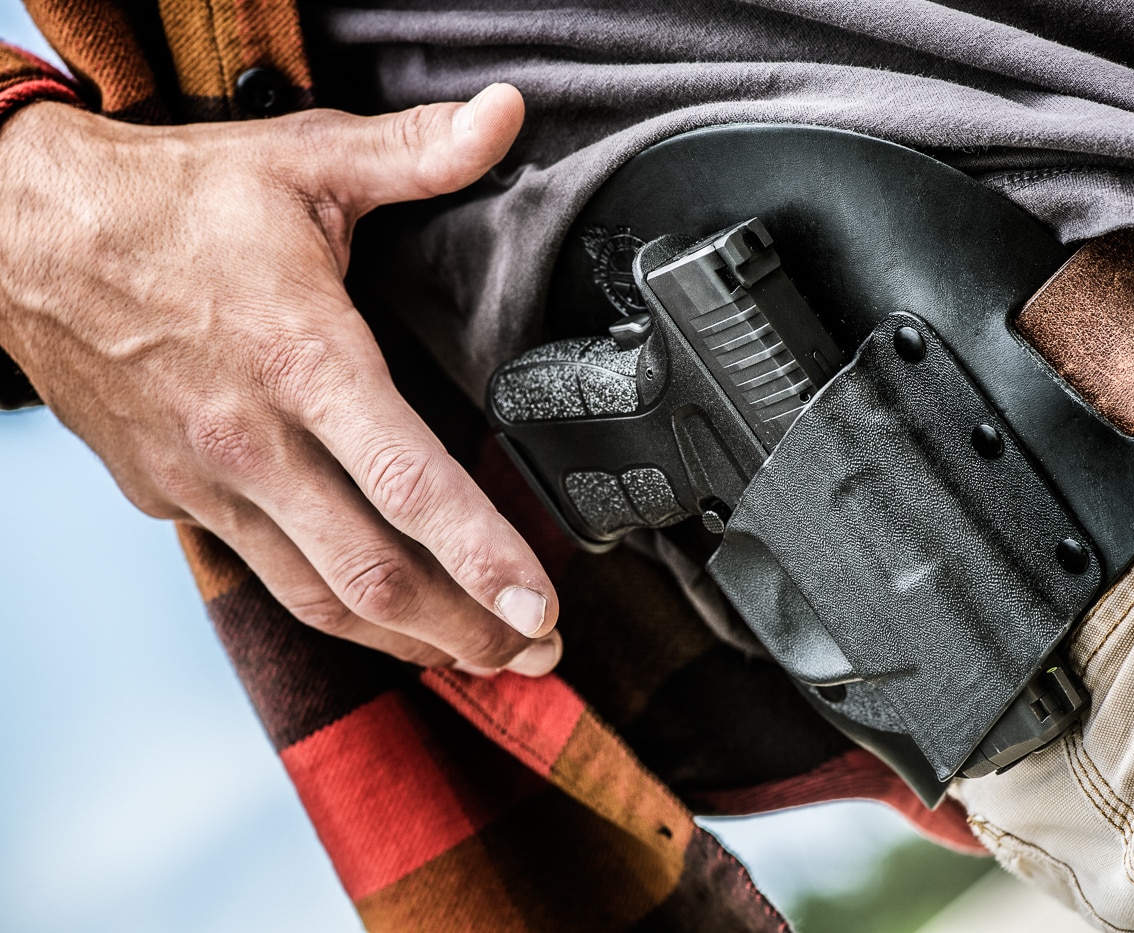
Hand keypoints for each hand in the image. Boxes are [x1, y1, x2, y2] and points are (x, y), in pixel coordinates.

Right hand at [0, 87, 561, 675]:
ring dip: (409, 639)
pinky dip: (336, 610)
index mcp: (304, 359)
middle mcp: (256, 441)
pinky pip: (269, 575)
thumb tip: (504, 116)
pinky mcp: (176, 500)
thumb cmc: (167, 205)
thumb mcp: (302, 163)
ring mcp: (211, 483)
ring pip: (321, 598)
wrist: (22, 235)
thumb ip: (415, 152)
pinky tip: (382, 618)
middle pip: (374, 575)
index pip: (411, 484)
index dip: (484, 557)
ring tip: (480, 657)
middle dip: (468, 628)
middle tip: (539, 655)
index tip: (544, 609)